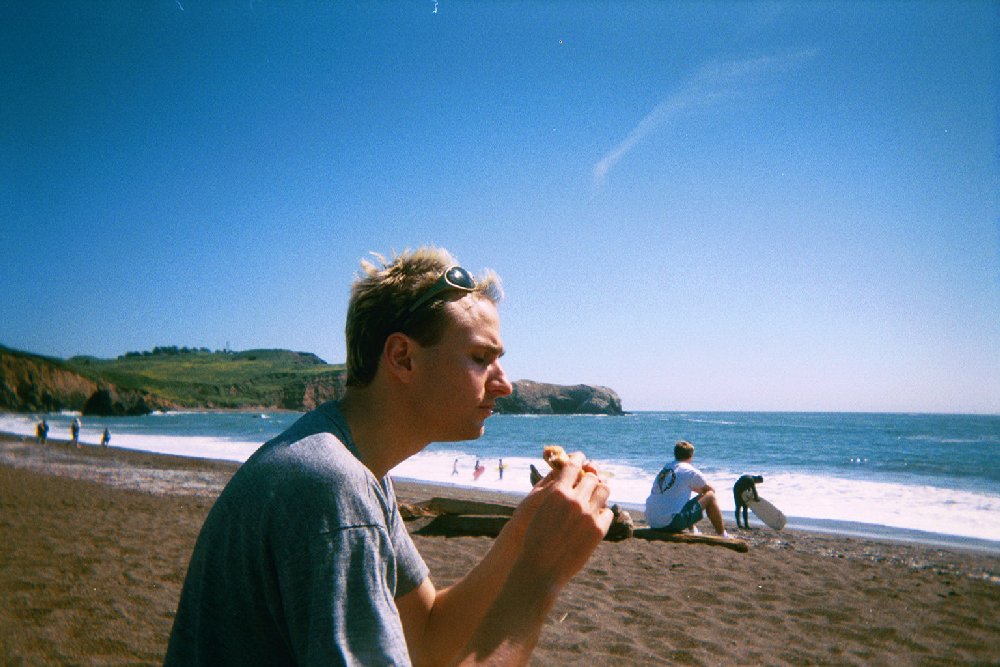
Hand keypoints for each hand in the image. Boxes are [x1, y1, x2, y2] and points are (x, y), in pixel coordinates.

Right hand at [510, 451, 612, 589]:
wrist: (541, 568)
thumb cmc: (536, 537)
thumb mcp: (539, 507)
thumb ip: (553, 488)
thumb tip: (564, 472)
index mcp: (558, 492)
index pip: (574, 465)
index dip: (579, 459)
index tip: (582, 459)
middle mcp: (575, 500)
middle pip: (592, 477)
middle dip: (590, 478)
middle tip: (590, 481)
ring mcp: (589, 515)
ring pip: (604, 490)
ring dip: (600, 491)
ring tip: (595, 497)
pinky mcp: (598, 529)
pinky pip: (608, 512)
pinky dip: (602, 512)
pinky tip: (595, 517)